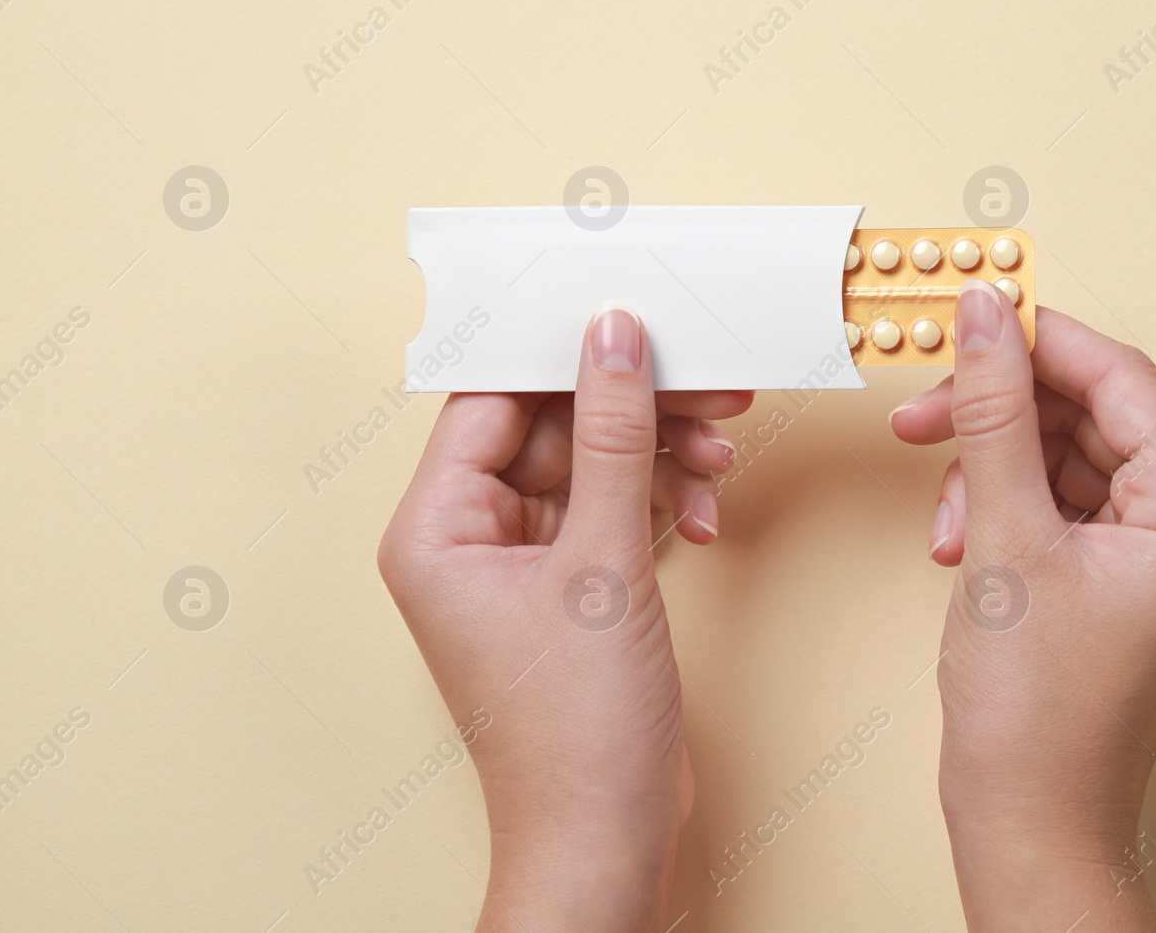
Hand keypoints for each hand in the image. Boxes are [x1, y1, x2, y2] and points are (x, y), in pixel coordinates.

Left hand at [378, 305, 750, 931]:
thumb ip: (611, 439)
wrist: (609, 834)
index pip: (493, 401)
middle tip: (710, 387)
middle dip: (636, 411)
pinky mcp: (572, 586)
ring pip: (593, 466)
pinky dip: (661, 503)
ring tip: (719, 457)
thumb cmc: (575, 729)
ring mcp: (523, 564)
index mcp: (436, 527)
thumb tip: (613, 339)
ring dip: (660, 457)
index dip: (564, 357)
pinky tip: (701, 515)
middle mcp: (469, 538)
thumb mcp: (601, 563)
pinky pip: (614, 510)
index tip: (632, 321)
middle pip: (553, 427)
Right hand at [890, 283, 1155, 931]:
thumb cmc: (1035, 713)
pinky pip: (1065, 504)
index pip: (1123, 381)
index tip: (973, 313)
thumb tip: (986, 317)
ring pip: (1070, 458)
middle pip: (1093, 416)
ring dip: (994, 469)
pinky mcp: (1127, 577)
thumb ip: (993, 413)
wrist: (1028, 820)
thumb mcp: (1004, 538)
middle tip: (926, 413)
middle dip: (1001, 415)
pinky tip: (961, 539)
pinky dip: (1007, 507)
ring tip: (945, 513)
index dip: (1040, 340)